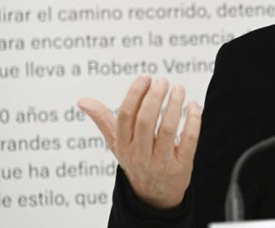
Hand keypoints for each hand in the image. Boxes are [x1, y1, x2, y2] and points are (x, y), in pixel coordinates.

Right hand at [77, 74, 201, 208]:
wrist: (154, 196)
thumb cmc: (135, 161)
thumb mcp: (116, 144)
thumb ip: (103, 120)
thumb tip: (82, 100)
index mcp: (123, 145)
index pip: (125, 116)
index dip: (135, 94)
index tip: (145, 77)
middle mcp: (139, 154)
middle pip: (145, 121)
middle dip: (154, 97)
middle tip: (162, 80)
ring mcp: (160, 161)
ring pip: (167, 129)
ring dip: (174, 106)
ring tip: (178, 89)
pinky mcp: (181, 166)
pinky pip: (188, 140)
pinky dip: (192, 120)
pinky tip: (192, 105)